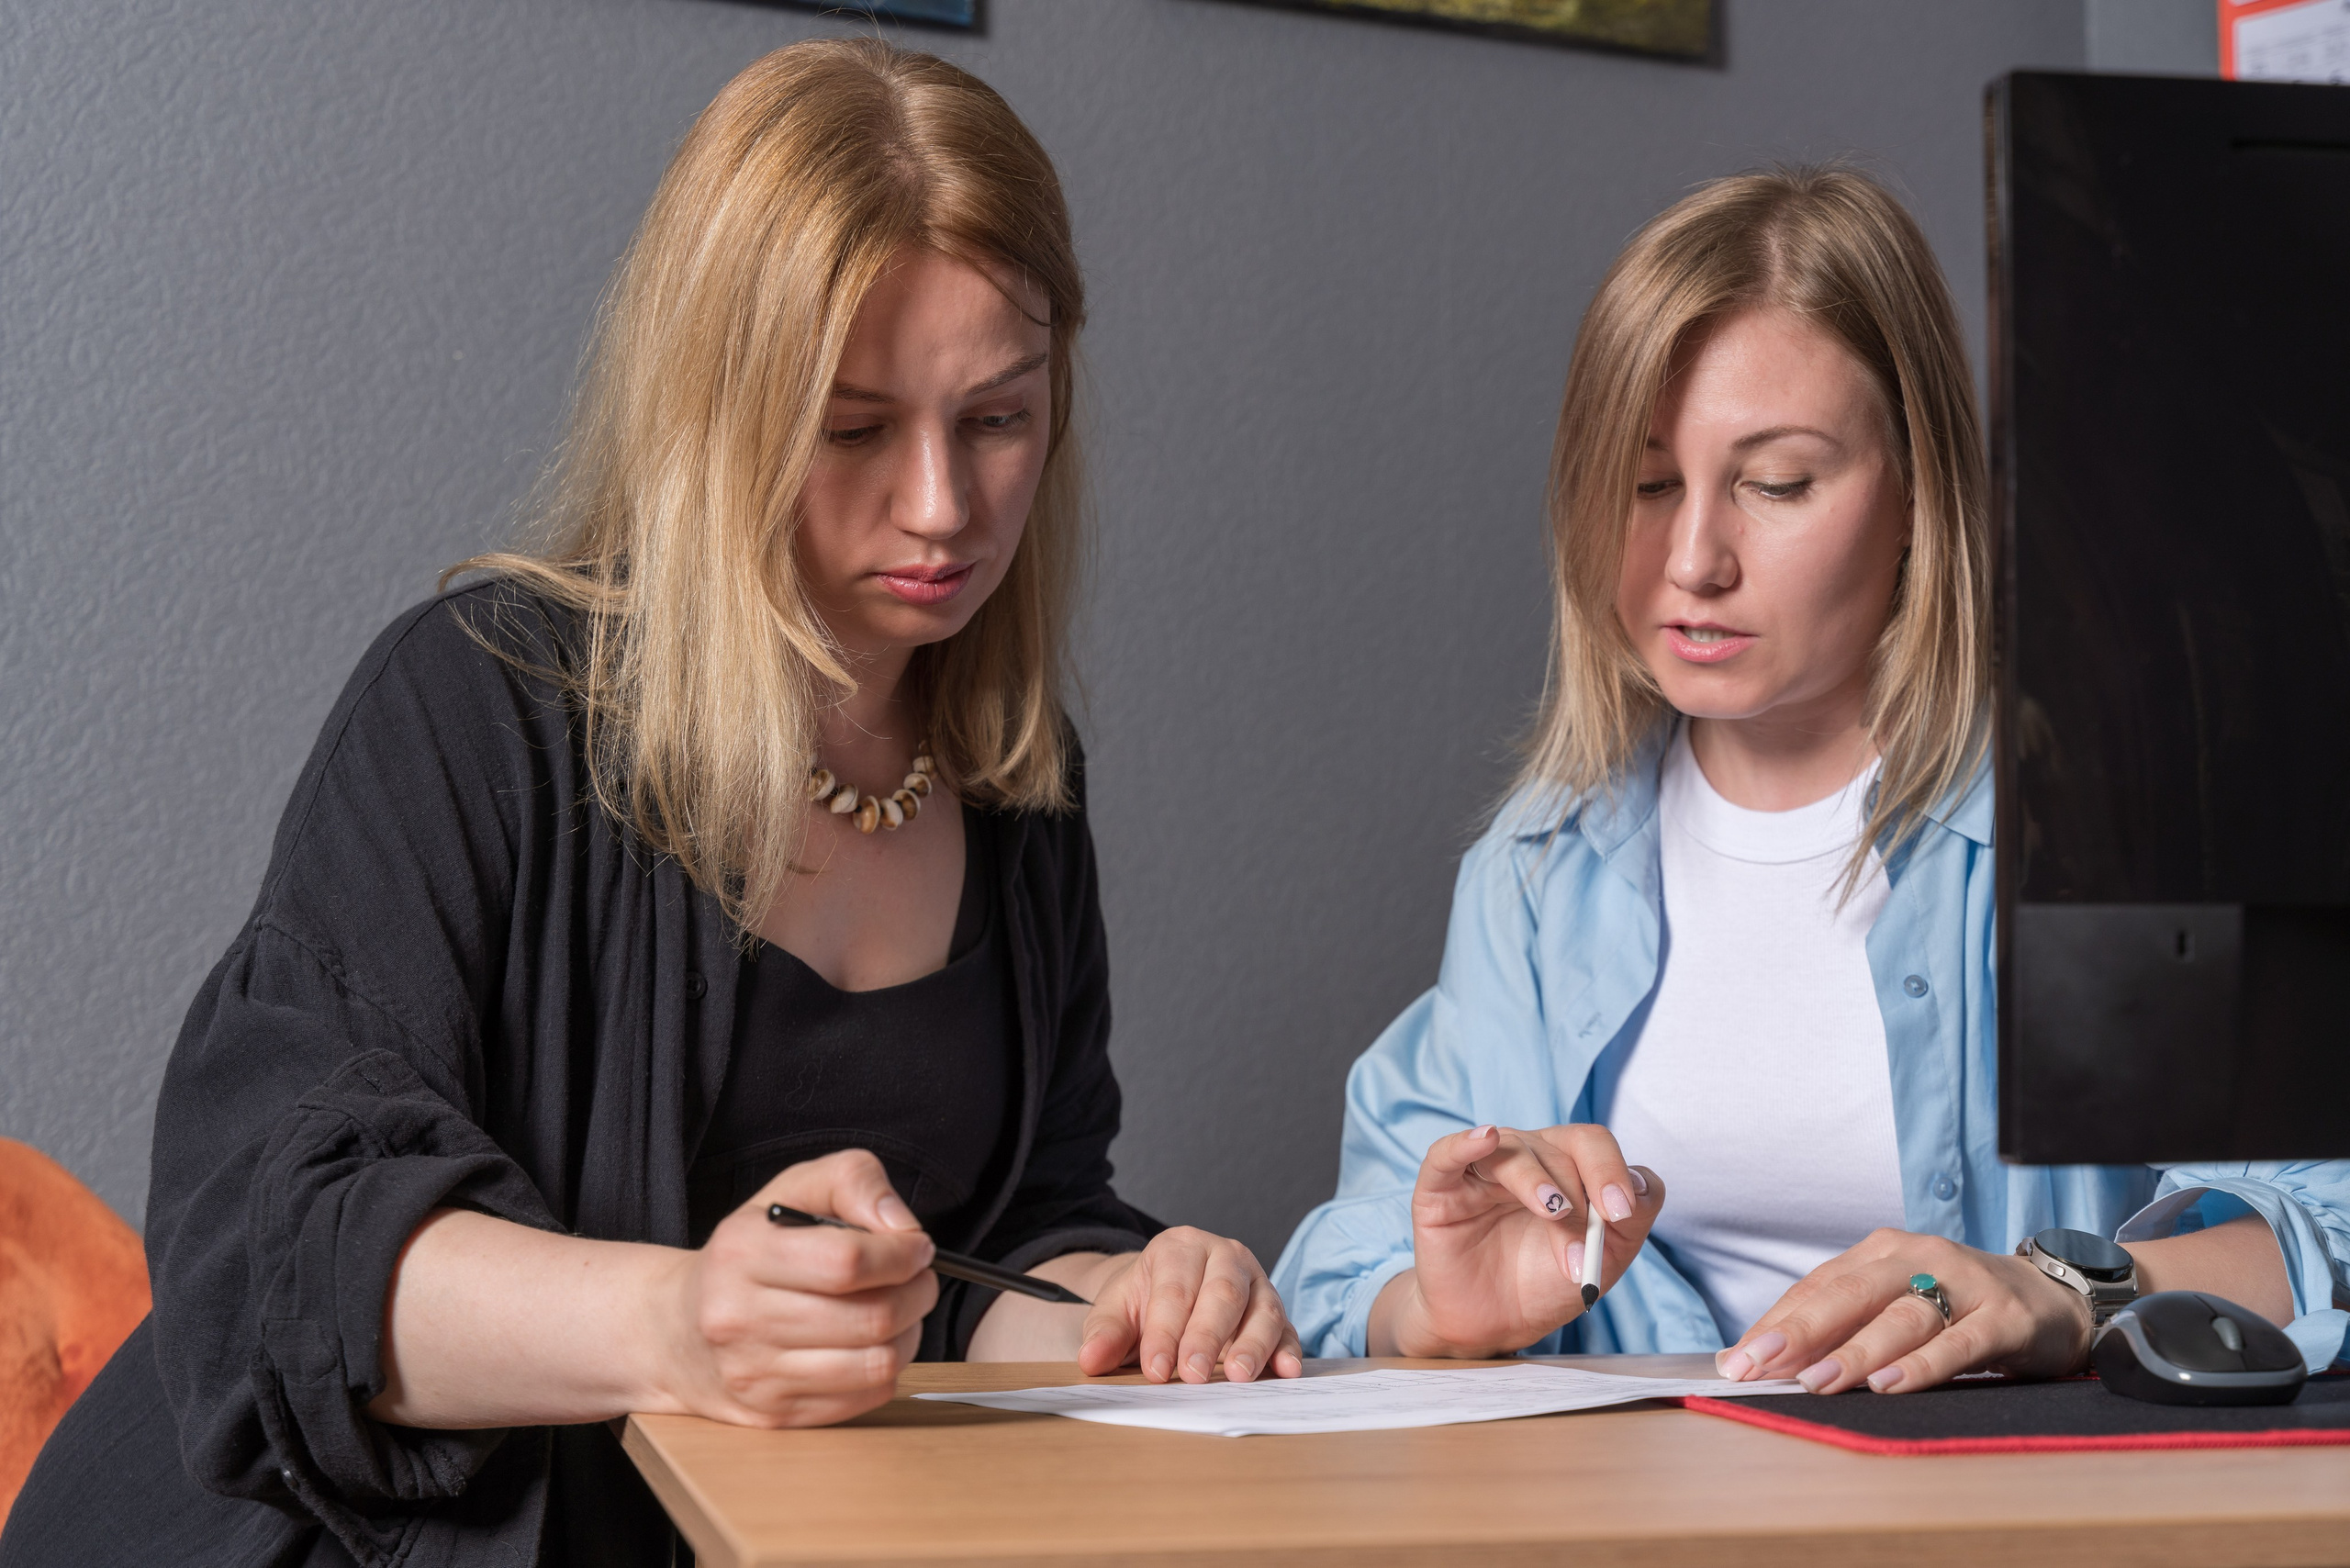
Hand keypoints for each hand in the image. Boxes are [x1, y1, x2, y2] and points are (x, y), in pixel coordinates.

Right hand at [660, 1149, 939, 1427]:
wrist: (676, 1331)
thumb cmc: (747, 1253)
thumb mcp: (791, 1191)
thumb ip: (853, 1181)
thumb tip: (903, 1228)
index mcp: (743, 1253)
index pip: (847, 1262)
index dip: (901, 1254)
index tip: (917, 1247)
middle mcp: (740, 1318)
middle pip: (871, 1317)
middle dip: (917, 1293)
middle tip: (919, 1278)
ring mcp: (755, 1375)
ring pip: (876, 1364)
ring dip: (909, 1334)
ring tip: (900, 1311)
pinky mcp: (774, 1414)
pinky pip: (865, 1398)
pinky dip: (887, 1368)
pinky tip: (873, 1344)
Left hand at [1075, 1227, 1302, 1383]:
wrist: (1169, 1291)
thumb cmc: (1144, 1300)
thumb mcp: (1116, 1310)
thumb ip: (1104, 1333)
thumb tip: (1091, 1360)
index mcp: (1180, 1247)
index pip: (1175, 1289)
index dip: (1165, 1330)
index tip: (1156, 1369)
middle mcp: (1224, 1255)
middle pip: (1223, 1293)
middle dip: (1208, 1336)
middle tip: (1193, 1376)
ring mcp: (1255, 1280)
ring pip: (1262, 1308)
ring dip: (1253, 1344)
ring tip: (1239, 1376)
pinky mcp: (1274, 1308)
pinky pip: (1287, 1327)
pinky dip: (1289, 1349)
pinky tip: (1285, 1370)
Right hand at [1374, 1123, 1663, 1357]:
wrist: (1495, 1325)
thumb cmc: (1545, 1284)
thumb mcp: (1605, 1257)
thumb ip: (1634, 1216)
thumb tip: (1638, 1182)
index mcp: (1564, 1166)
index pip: (1591, 1144)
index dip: (1609, 1170)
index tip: (1621, 1212)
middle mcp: (1524, 1159)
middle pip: (1557, 1149)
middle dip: (1578, 1197)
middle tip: (1584, 1251)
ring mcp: (1481, 1171)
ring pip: (1512, 1151)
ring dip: (1536, 1181)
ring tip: (1552, 1214)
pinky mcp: (1440, 1188)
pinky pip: (1447, 1154)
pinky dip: (1465, 1143)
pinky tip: (1485, 1138)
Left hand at [1716, 1228, 2089, 1395]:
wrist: (2053, 1299)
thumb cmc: (1959, 1305)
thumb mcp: (1899, 1302)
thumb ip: (1844, 1323)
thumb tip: (1770, 1359)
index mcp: (1883, 1250)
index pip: (1819, 1285)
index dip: (1776, 1322)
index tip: (1737, 1359)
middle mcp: (1921, 1257)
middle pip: (1850, 1292)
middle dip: (1798, 1331)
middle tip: (1757, 1366)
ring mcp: (1966, 1284)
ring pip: (1900, 1317)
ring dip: (1854, 1351)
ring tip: (1816, 1381)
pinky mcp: (2005, 1318)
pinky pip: (1958, 1342)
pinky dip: (1921, 1364)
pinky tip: (1889, 1384)